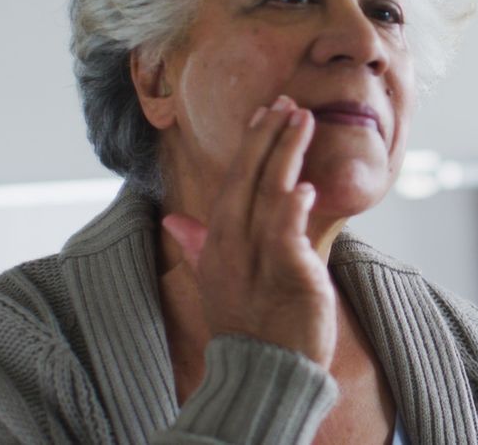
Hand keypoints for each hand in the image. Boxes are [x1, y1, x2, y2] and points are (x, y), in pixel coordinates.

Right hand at [161, 95, 336, 367]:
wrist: (264, 375)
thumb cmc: (248, 327)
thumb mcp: (217, 282)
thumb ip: (201, 247)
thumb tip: (174, 221)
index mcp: (217, 245)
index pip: (233, 183)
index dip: (250, 147)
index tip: (265, 113)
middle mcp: (232, 248)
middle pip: (246, 181)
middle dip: (266, 138)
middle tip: (286, 102)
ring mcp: (257, 262)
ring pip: (267, 198)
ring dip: (284, 156)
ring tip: (302, 120)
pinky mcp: (287, 279)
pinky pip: (285, 238)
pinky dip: (291, 211)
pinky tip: (303, 186)